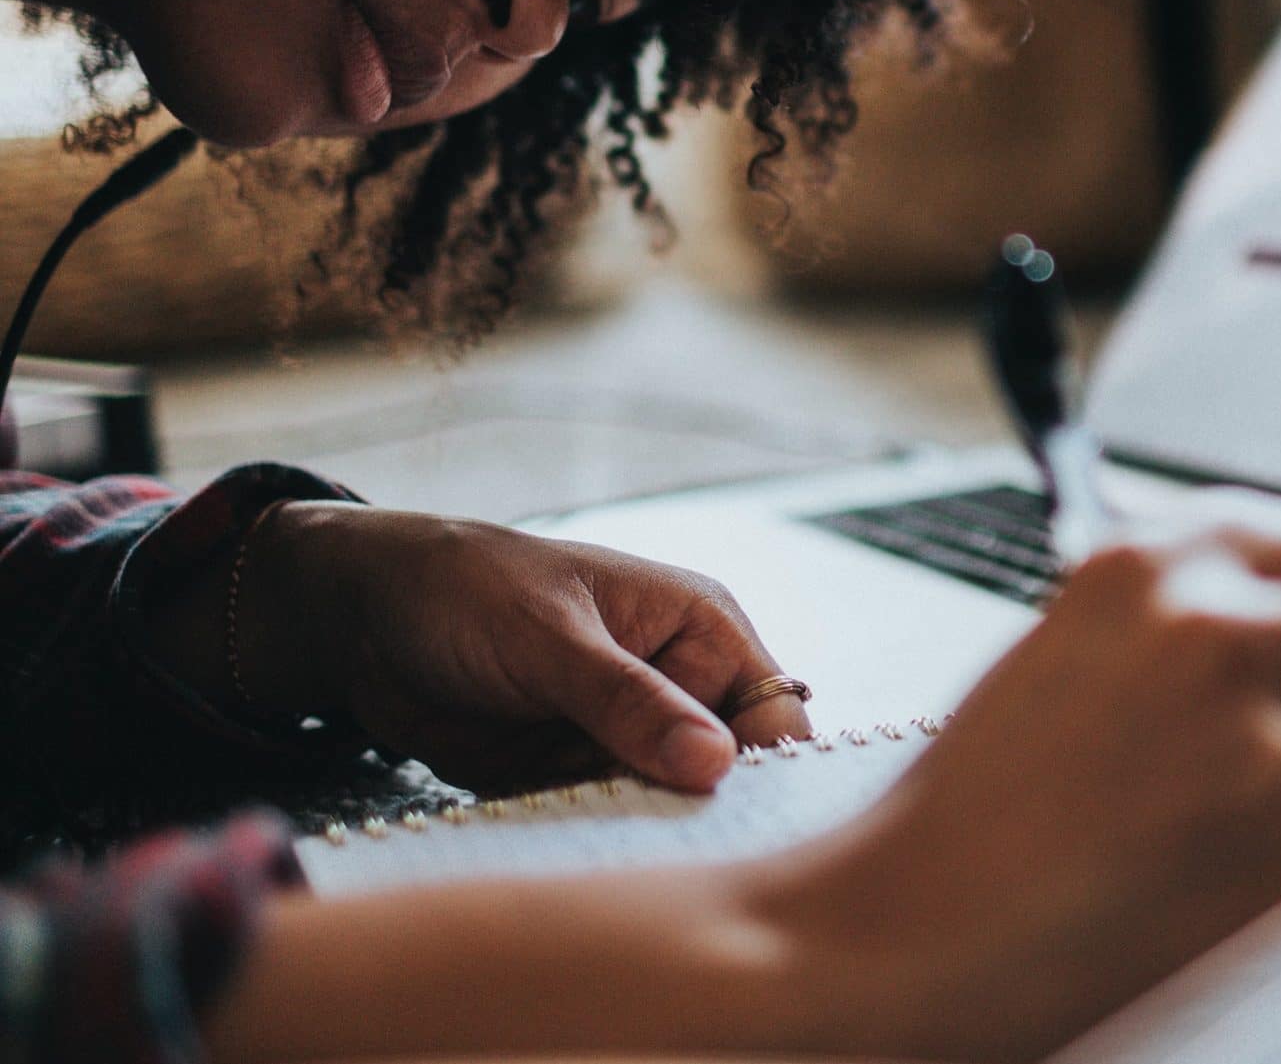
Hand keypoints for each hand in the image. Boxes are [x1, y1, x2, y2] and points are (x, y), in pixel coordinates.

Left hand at [229, 502, 809, 791]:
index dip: (764, 773)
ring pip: (661, 810)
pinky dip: (577, 834)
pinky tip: (549, 825)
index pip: (773, 717)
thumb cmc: (466, 590)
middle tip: (643, 837)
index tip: (730, 825)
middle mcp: (678, 687)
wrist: (359, 618)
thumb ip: (630, 702)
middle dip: (688, 812)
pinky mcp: (575, 776)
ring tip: (574, 817)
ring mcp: (626, 738)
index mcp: (700, 630)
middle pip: (723, 778)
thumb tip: (715, 765)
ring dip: (625, 827)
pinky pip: (600, 824)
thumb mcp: (550, 640)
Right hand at [767, 488, 1280, 1059]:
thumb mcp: (1064, 649)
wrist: (918, 928)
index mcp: (1145, 565)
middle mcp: (1220, 627)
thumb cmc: (969, 808)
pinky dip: (1275, 862)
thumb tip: (1275, 620)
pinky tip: (1182, 875)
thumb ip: (1174, 617)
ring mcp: (1271, 734)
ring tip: (1181, 820)